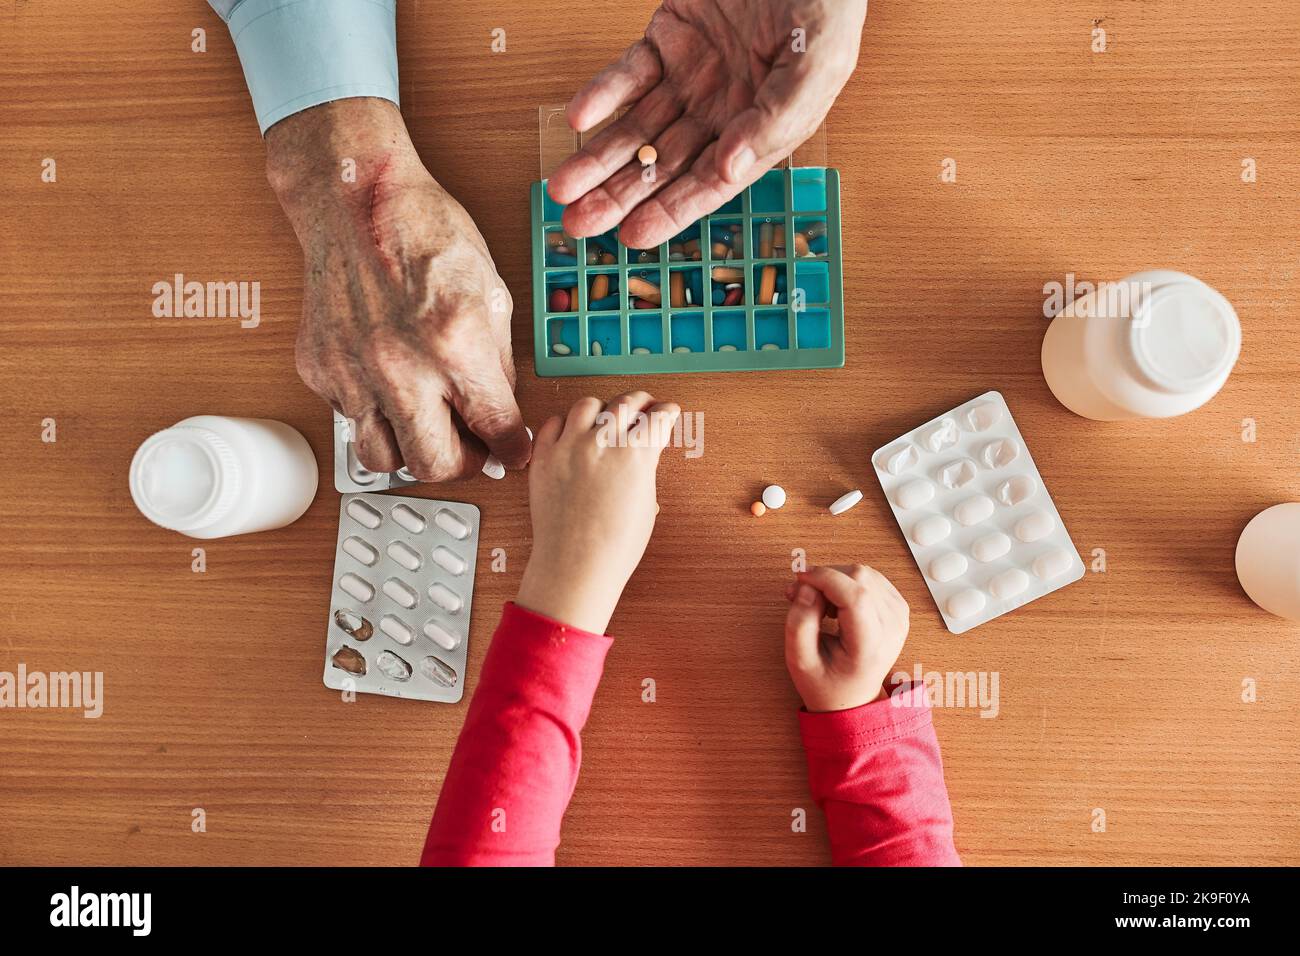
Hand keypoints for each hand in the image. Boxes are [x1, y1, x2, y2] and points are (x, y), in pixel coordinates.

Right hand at [266, 98, 529, 479]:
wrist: (356, 200)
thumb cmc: (425, 232)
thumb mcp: (491, 293)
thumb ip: (498, 363)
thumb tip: (505, 413)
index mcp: (456, 346)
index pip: (496, 430)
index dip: (513, 449)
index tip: (513, 452)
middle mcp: (401, 368)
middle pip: (434, 466)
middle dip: (462, 466)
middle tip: (472, 450)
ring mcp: (354, 373)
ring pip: (382, 458)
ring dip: (410, 451)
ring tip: (428, 427)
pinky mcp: (321, 369)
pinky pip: (350, 418)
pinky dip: (374, 414)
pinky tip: (390, 386)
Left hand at [516, 392, 680, 633]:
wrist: (575, 565)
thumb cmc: (614, 546)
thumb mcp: (646, 503)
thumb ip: (644, 469)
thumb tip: (643, 452)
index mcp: (635, 455)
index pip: (659, 416)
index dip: (667, 411)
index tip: (668, 411)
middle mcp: (602, 444)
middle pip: (626, 402)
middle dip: (640, 401)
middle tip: (643, 405)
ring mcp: (569, 447)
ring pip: (588, 404)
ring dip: (602, 407)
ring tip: (605, 416)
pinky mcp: (543, 457)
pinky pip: (552, 423)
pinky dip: (565, 423)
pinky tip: (572, 431)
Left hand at [547, 0, 867, 248]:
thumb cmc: (825, 5)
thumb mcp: (816, 63)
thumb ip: (777, 118)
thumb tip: (730, 169)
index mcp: (762, 131)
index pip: (709, 184)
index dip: (670, 211)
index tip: (633, 235)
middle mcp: (723, 111)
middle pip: (662, 165)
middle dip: (619, 195)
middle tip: (578, 223)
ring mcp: (692, 76)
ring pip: (637, 128)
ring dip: (599, 158)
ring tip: (562, 187)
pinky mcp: (669, 38)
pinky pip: (629, 73)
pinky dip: (603, 94)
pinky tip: (580, 118)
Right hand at [783, 564, 908, 712]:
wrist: (854, 698)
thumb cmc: (827, 683)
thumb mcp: (800, 661)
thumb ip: (799, 622)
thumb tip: (807, 586)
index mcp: (871, 646)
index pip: (855, 595)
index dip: (824, 578)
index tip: (799, 577)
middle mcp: (893, 627)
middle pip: (859, 577)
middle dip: (824, 578)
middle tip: (800, 595)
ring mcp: (899, 615)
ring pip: (863, 573)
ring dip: (834, 580)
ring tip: (818, 605)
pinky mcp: (897, 606)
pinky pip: (869, 578)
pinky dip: (846, 583)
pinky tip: (834, 603)